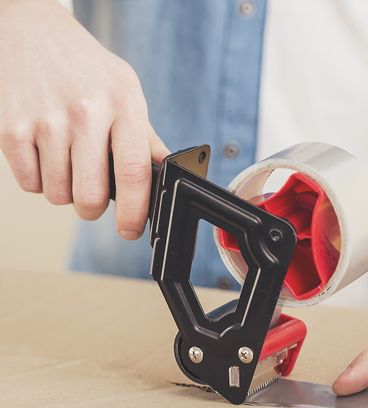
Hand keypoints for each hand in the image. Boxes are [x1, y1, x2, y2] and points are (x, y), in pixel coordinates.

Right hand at [0, 0, 168, 238]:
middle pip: (89, 196)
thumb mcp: (127, 93)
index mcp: (123, 105)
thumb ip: (146, 138)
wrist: (34, 32)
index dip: (134, 211)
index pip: (134, 173)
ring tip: (69, 161)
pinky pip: (29, 184)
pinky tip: (46, 153)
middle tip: (94, 197)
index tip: (130, 230)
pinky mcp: (11, 127)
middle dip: (93, 209)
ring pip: (57, 194)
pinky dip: (39, 179)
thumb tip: (167, 174)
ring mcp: (45, 121)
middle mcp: (85, 113)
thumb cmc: (87, 69)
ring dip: (65, 190)